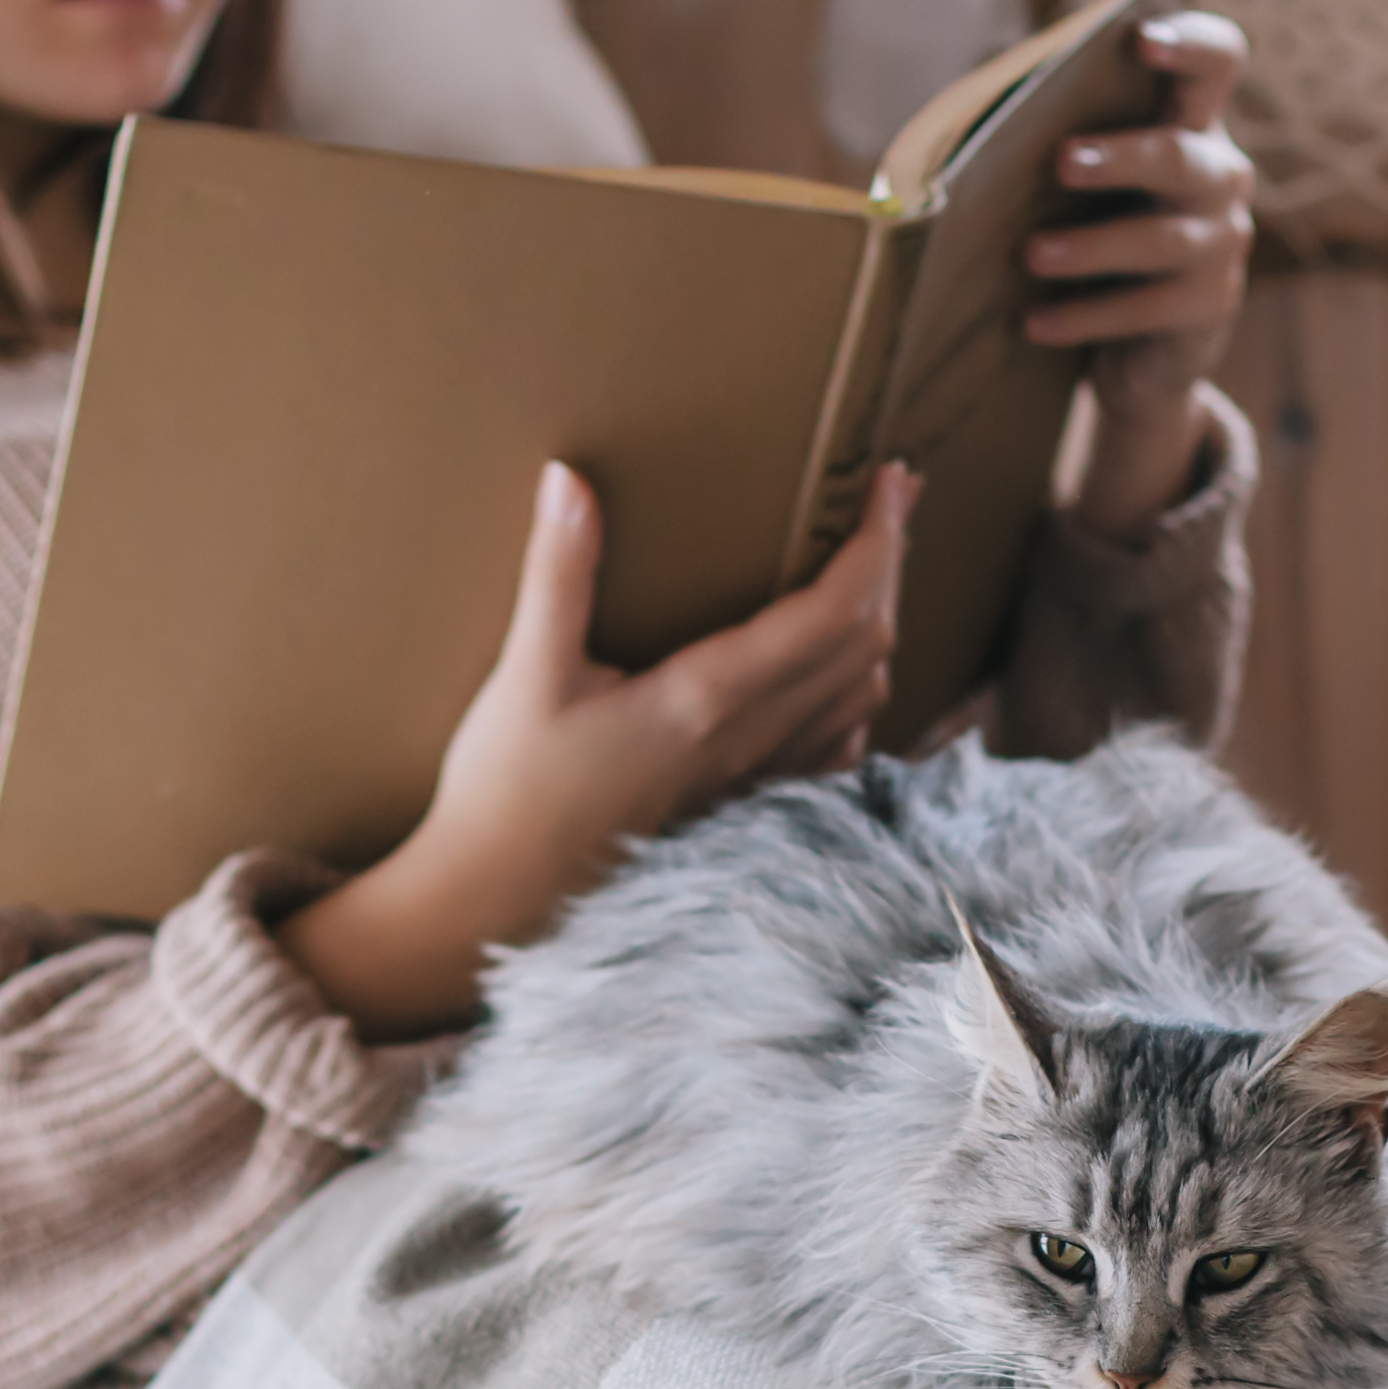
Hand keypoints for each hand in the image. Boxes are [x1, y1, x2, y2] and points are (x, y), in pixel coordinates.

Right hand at [286, 459, 912, 1036]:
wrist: (496, 908)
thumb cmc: (504, 796)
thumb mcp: (524, 676)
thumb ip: (557, 574)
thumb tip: (569, 480)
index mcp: (709, 700)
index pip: (836, 611)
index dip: (879, 542)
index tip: (891, 481)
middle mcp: (751, 745)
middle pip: (868, 647)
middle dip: (891, 567)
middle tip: (891, 502)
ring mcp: (753, 787)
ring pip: (862, 700)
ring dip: (878, 627)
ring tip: (870, 570)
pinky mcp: (739, 816)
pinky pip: (833, 752)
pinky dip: (855, 698)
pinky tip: (835, 677)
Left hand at [1032, 12, 1255, 539]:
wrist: (1140, 343)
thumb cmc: (1096, 227)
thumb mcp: (1082, 175)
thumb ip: (1061, 136)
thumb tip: (984, 136)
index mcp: (1191, 118)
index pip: (1217, 59)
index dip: (1189, 43)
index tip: (1139, 39)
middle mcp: (1220, 173)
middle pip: (1180, 154)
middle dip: (1121, 157)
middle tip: (1060, 161)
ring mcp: (1222, 241)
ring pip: (1161, 239)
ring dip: (1091, 247)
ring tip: (1031, 255)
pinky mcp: (1210, 306)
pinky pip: (1146, 309)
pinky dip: (1086, 315)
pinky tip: (1035, 324)